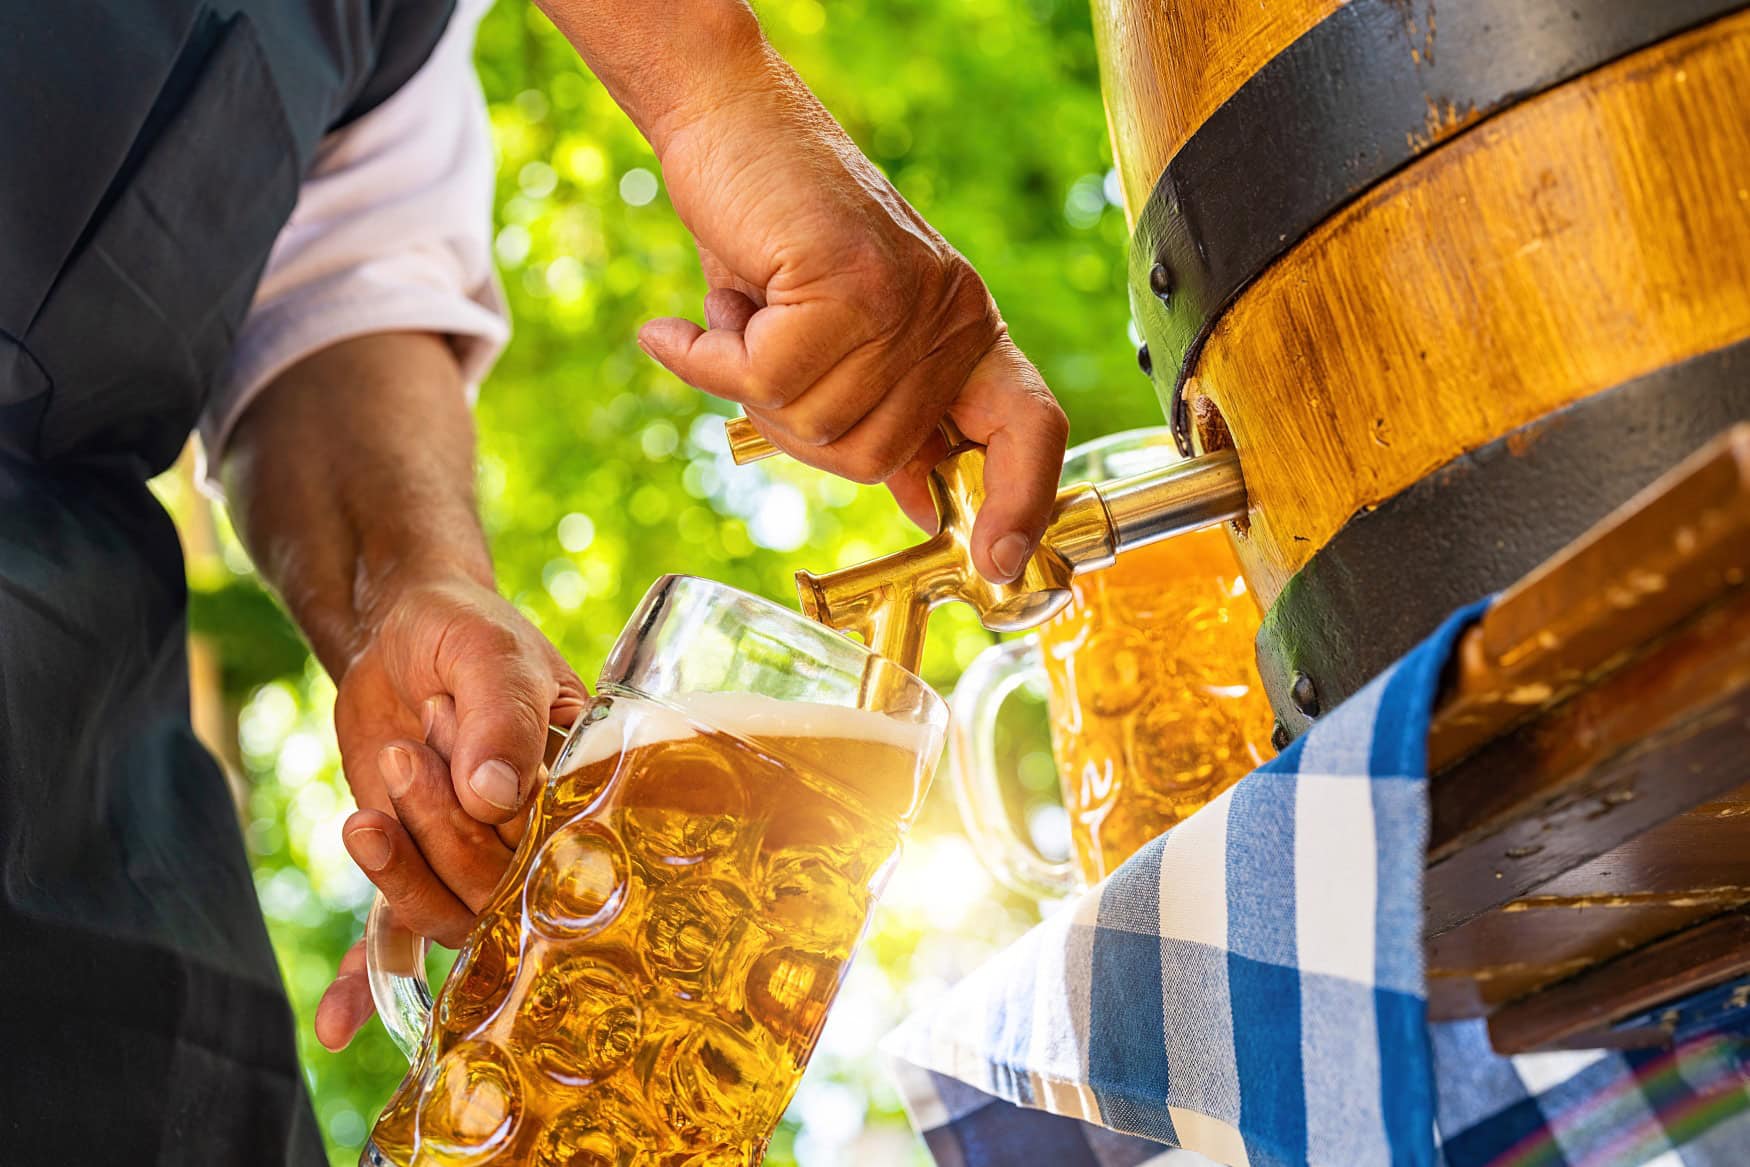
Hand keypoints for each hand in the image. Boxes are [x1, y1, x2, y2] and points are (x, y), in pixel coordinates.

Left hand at [314, 574, 587, 1049]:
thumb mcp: (488, 653)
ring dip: (400, 870)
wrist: (401, 629)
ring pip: (447, 912)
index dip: (505, 812)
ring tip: (371, 804)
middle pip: (499, 882)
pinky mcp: (417, 867)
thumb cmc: (464, 631)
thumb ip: (501, 716)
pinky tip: (337, 1025)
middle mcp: (539, 835)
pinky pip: (401, 934)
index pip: (563, 840)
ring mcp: (476, 857)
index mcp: (584, 784)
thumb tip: (495, 797)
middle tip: (408, 750)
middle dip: (440, 824)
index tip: (460, 742)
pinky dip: (369, 979)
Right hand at [637, 64, 1068, 582]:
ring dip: (747, 385)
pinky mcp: (848, 286)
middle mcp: (949, 316)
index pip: (1031, 427)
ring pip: (816, 427)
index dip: (1023, 499)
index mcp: (963, 330)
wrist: (729, 122)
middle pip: (873, 457)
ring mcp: (904, 302)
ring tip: (741, 314)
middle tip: (754, 361)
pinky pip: (765, 382)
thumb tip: (920, 504)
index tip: (996, 561)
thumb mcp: (839, 335)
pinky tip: (681, 328)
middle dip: (793, 428)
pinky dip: (708, 360)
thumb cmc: (776, 232)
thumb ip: (883, 410)